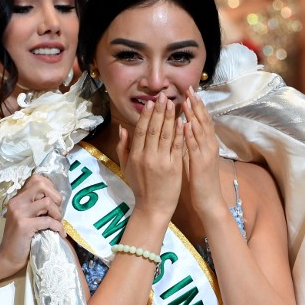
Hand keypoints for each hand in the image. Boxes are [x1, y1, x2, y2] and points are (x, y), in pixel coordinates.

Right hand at [0, 174, 63, 270]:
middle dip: (56, 197)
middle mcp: (16, 202)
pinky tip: (60, 233)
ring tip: (57, 223)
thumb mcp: (27, 216)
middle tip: (57, 212)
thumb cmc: (21, 238)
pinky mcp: (24, 226)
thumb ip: (37, 205)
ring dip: (57, 213)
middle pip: (41, 185)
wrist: (7, 257)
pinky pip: (48, 221)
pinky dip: (58, 227)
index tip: (55, 201)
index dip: (50, 187)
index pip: (36, 179)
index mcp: (17, 198)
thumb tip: (58, 197)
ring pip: (47, 202)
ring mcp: (19, 213)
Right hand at [116, 93, 183, 219]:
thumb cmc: (140, 187)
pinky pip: (177, 146)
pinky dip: (180, 133)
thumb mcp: (126, 168)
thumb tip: (122, 128)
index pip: (140, 130)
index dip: (146, 115)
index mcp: (135, 156)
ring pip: (166, 135)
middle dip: (159, 111)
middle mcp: (148, 156)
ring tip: (173, 104)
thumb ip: (123, 148)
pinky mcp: (174, 167)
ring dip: (170, 117)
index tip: (151, 102)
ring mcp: (162, 161)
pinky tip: (182, 121)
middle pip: (153, 129)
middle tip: (163, 96)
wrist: (153, 207)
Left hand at [182, 86, 223, 213]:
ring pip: (201, 131)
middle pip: (204, 121)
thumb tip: (184, 130)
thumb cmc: (201, 182)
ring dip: (194, 115)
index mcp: (208, 144)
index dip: (198, 106)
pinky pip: (195, 147)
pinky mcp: (201, 164)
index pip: (203, 121)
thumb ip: (192, 144)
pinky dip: (191, 134)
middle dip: (197, 105)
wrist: (210, 201)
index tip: (190, 92)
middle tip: (190, 89)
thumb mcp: (196, 159)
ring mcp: (207, 154)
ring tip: (188, 101)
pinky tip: (186, 124)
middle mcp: (210, 146)